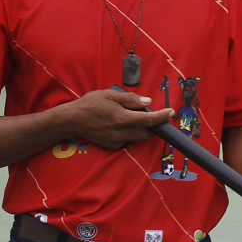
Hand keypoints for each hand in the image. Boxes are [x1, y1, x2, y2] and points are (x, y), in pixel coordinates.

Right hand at [60, 89, 175, 149]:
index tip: (171, 112)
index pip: (149, 120)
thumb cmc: (90, 104)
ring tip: (131, 119)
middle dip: (151, 126)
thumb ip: (130, 99)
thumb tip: (147, 101)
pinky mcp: (112, 146)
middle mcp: (121, 132)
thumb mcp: (110, 95)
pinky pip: (127, 141)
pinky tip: (120, 125)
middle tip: (147, 115)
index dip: (162, 117)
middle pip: (147, 134)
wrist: (71, 120)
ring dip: (141, 130)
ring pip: (138, 139)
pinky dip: (129, 134)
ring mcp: (116, 141)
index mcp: (123, 118)